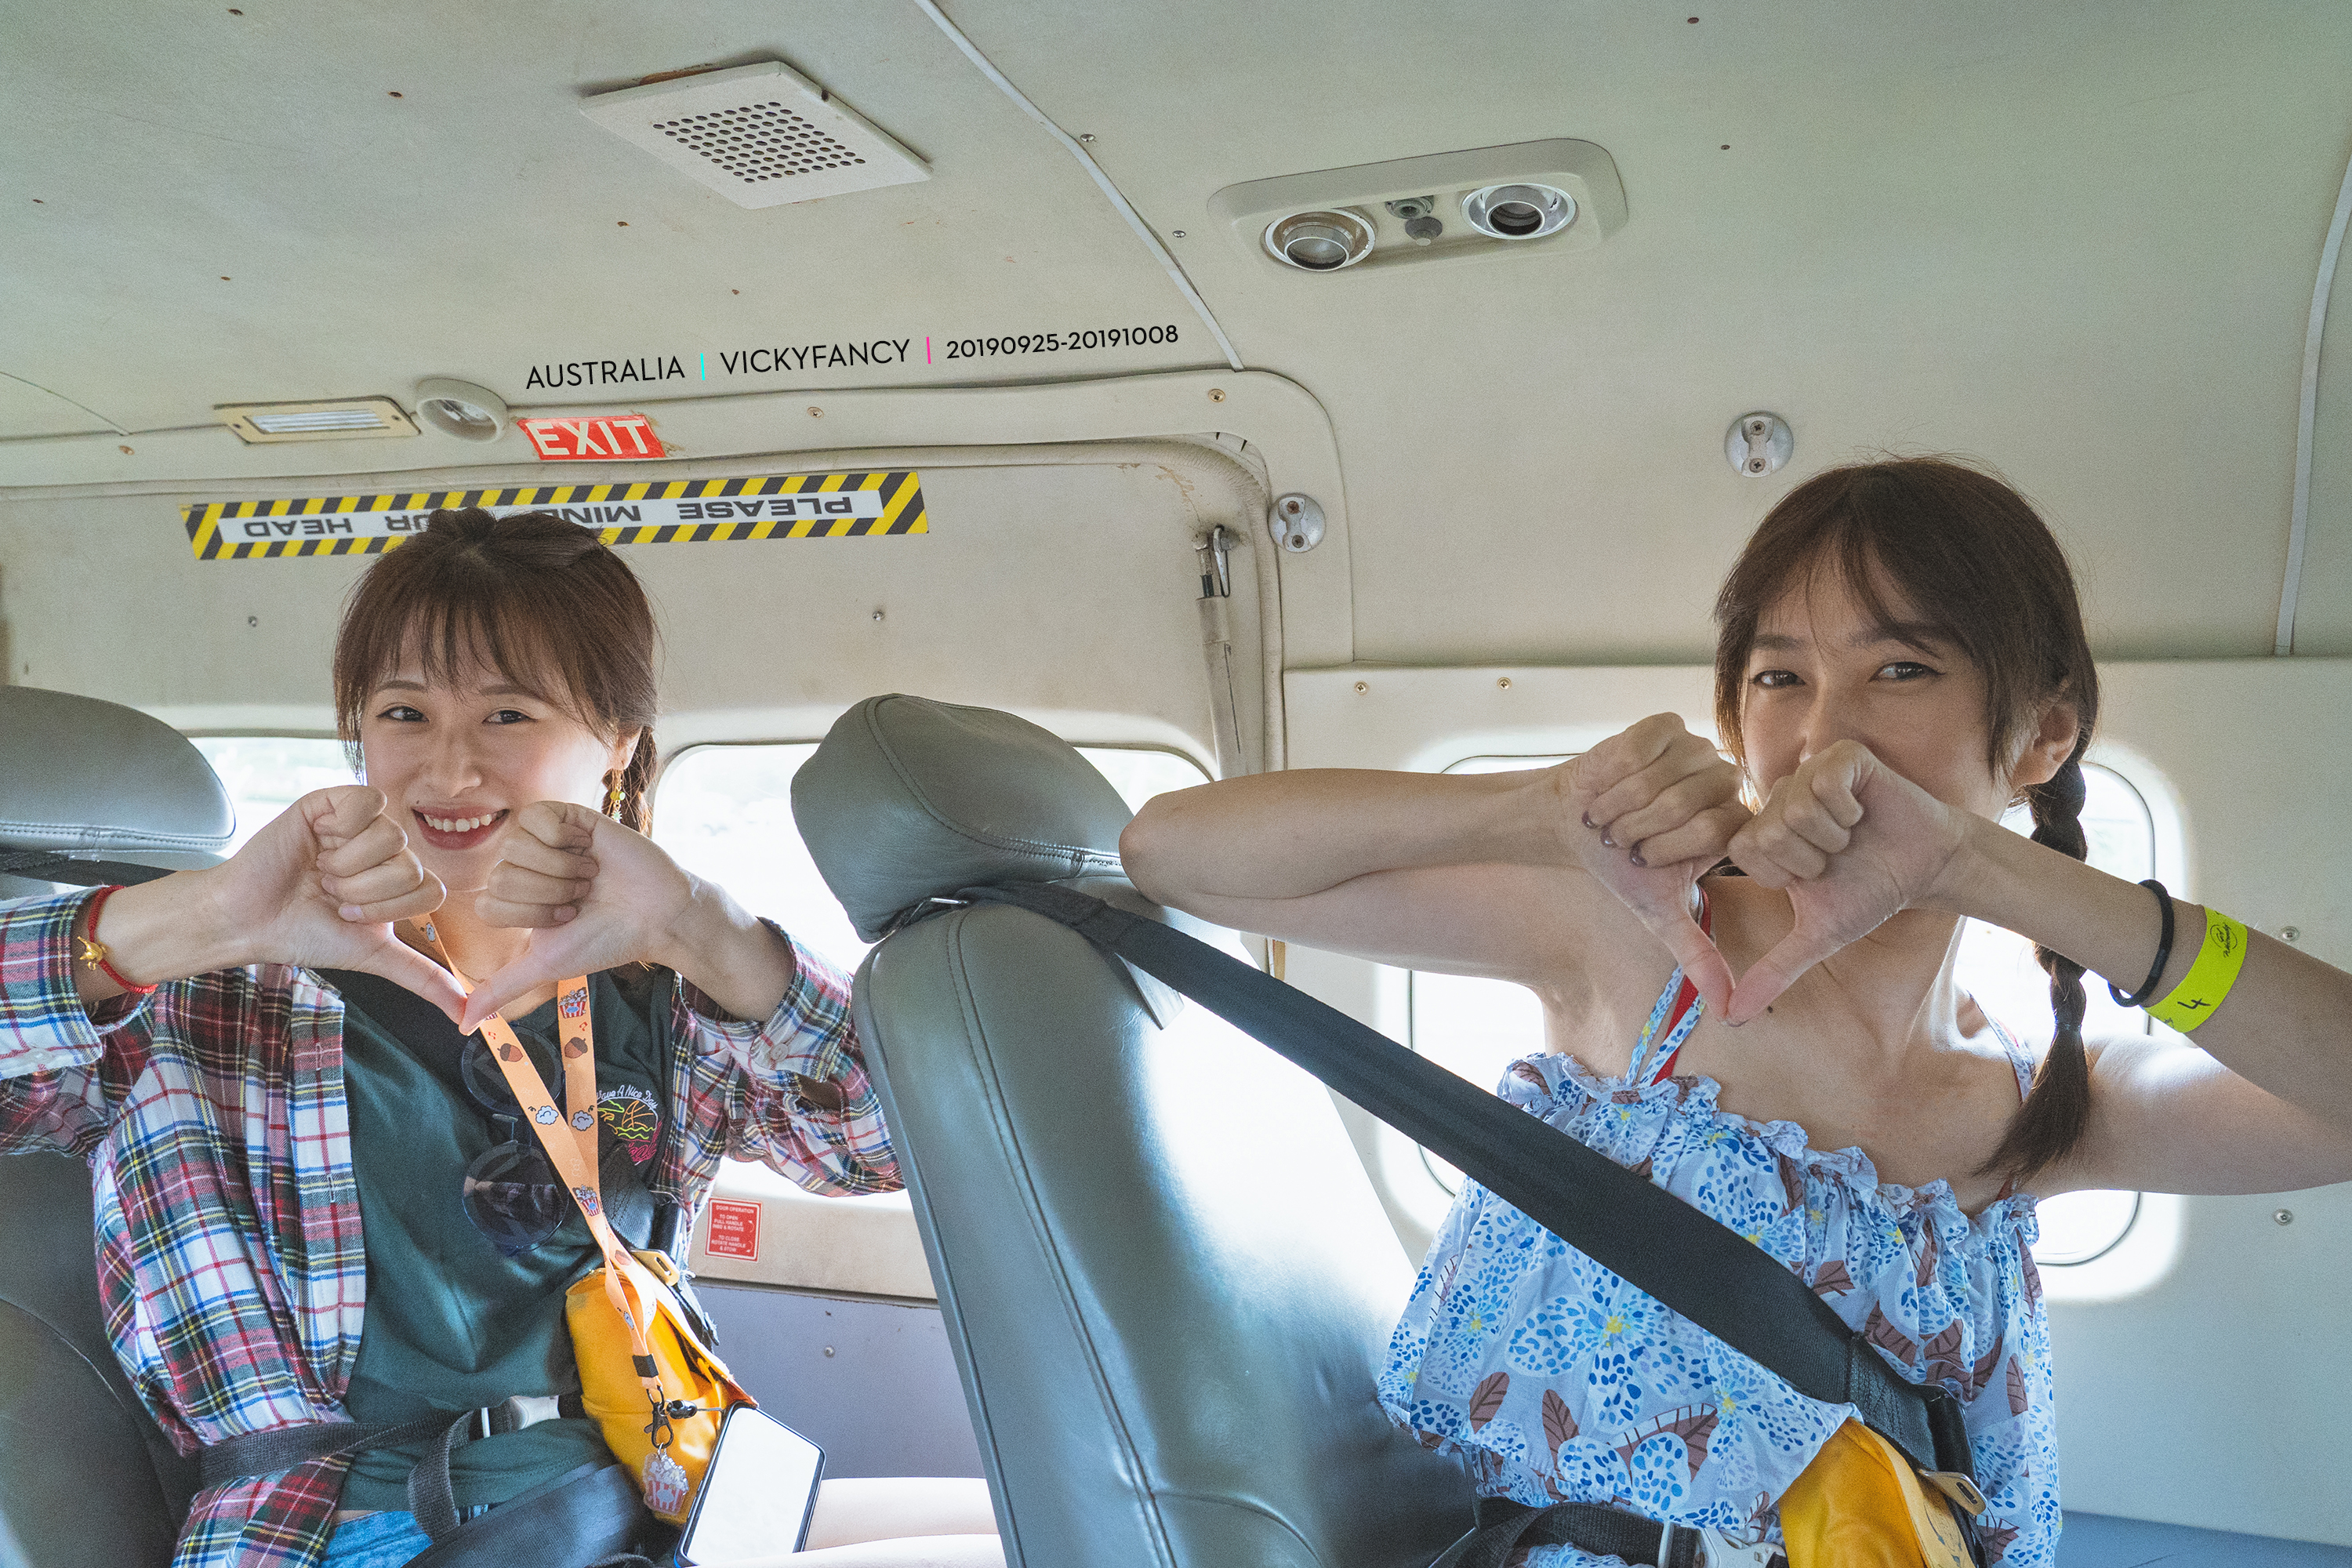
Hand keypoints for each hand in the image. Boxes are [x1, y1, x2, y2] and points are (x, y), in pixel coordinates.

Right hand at [205, 786, 464, 1019]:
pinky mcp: (335, 800)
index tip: (350, 915)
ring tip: (319, 869)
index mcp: (402, 881)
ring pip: (392, 837)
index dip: (389, 910)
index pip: (432, 890)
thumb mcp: (373, 955)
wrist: (248, 918)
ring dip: (348, 865)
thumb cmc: (306, 934)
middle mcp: (388, 850)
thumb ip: (423, 976)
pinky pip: (369, 800)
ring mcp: (362, 823)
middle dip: (364, 892)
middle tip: (329, 892)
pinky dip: (343, 827)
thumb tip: (467, 1013)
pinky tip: (318, 839)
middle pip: (412, 867)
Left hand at [458, 802, 696, 1028]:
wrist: (656, 914)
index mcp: (515, 899)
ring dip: (559, 868)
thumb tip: (463, 1025)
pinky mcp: (566, 814)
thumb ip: (502, 988)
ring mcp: (544, 839)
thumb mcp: (547, 964)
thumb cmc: (606, 940)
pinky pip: (536, 816)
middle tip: (582, 897)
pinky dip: (562, 837)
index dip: (527, 916)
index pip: (488, 903)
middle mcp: (524, 867)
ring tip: (590, 875)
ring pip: (516, 847)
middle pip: (501, 876)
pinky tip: (587, 846)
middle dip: (547, 894)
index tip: (565, 919)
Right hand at [1566, 714, 1750, 1013]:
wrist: (1570, 820)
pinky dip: (1615, 772)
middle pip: (1690, 802)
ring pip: (1664, 775)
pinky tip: (1607, 782)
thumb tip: (1729, 1012)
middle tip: (1620, 835)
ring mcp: (1696, 750)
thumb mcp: (1658, 912)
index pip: (1713, 831)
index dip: (1667, 848)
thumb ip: (1699, 954)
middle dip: (1641, 826)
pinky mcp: (1665, 726)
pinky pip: (1644, 748)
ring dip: (1622, 799)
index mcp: (1734, 825)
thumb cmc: (1618, 865)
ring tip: (1610, 810)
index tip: (1638, 858)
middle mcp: (1724, 782)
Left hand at [1722, 739, 1971, 1023]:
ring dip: (1833, 835)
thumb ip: (1773, 971)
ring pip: (1795, 807)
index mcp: (1762, 834)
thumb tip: (1734, 1018)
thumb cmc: (1870, 893)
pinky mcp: (1840, 755)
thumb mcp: (1818, 936)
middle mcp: (1777, 799)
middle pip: (1769, 830)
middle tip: (1838, 856)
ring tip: (1852, 835)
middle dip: (1812, 856)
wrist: (1925, 865)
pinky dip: (1849, 808)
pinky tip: (1863, 812)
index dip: (1787, 873)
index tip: (1815, 876)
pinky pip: (1825, 782)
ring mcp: (1807, 773)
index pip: (1746, 853)